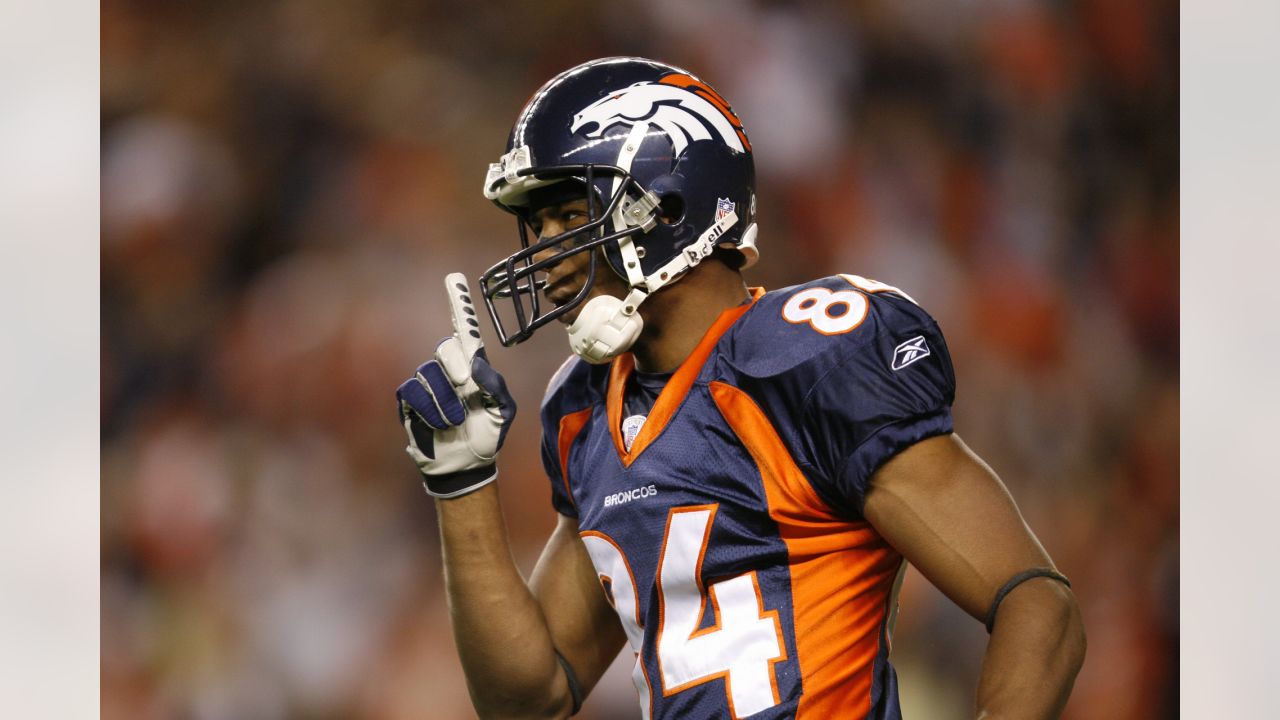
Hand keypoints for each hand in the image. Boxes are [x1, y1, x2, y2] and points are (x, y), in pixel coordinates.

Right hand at [397, 274, 515, 497]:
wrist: (466, 465)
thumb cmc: (488, 435)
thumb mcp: (503, 411)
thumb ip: (495, 385)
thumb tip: (476, 361)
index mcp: (474, 367)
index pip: (464, 330)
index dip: (458, 304)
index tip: (453, 279)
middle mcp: (449, 369)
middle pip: (446, 348)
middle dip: (455, 366)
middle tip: (465, 385)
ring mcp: (428, 384)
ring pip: (429, 374)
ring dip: (446, 401)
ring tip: (456, 421)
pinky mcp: (410, 402)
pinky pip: (413, 392)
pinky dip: (429, 408)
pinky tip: (441, 423)